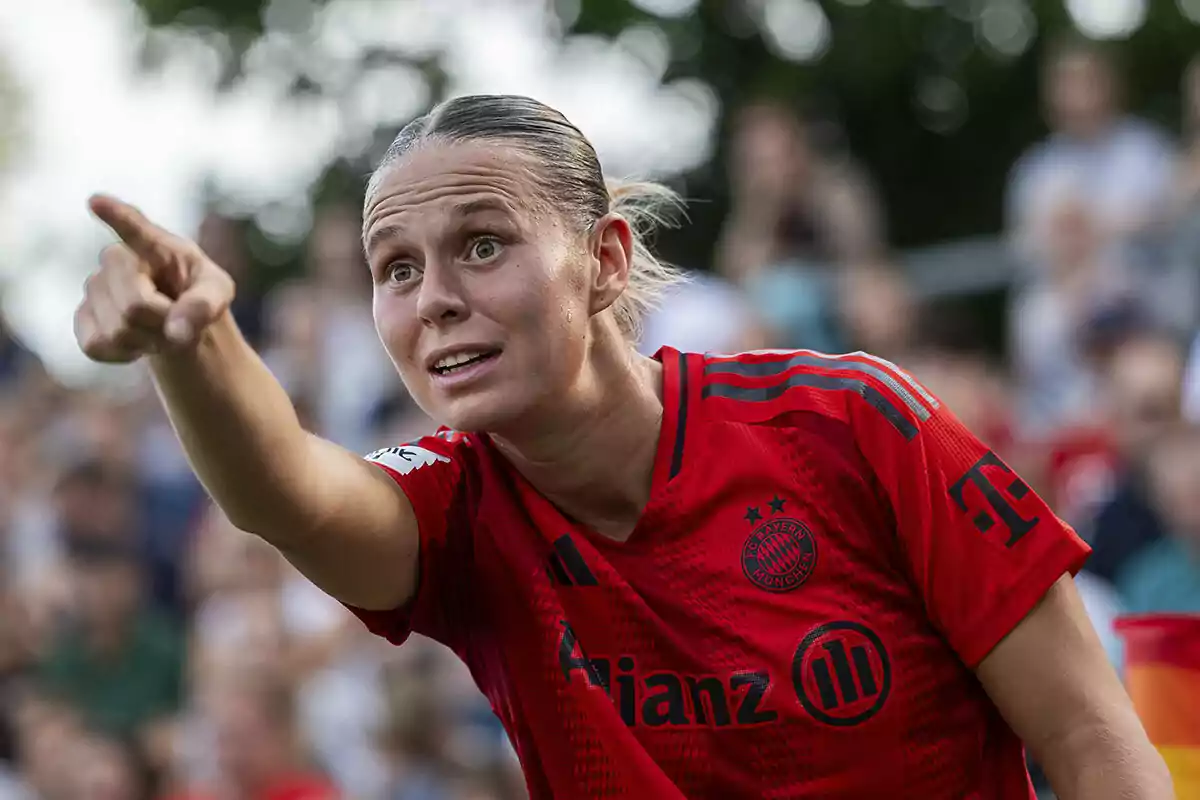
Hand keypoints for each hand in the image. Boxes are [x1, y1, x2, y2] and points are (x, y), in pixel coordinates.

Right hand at [75, 195, 235, 362]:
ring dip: (146, 340)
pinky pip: (97, 345)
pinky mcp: (82, 317)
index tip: (97, 202)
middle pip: (134, 304)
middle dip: (161, 324)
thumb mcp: (218, 294)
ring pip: (117, 330)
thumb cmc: (198, 295)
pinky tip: (136, 342)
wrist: (177, 320)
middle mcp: (118, 259)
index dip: (116, 217)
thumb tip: (177, 331)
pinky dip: (124, 353)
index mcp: (156, 245)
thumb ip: (205, 306)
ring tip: (158, 329)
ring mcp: (95, 286)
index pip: (134, 228)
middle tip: (176, 323)